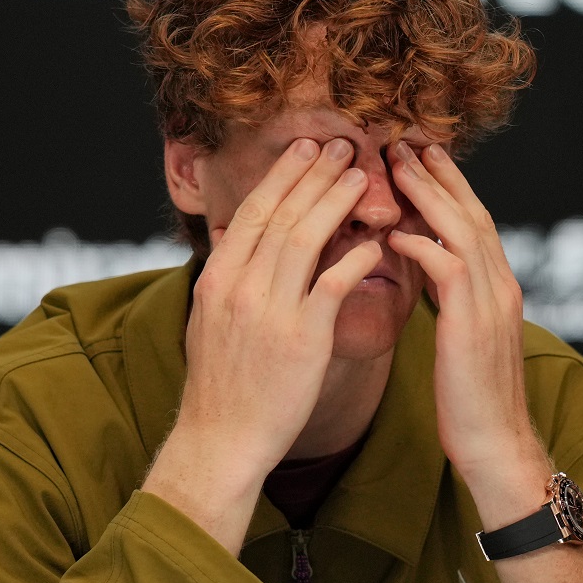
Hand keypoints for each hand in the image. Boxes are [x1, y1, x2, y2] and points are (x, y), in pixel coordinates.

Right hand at [143, 137, 379, 551]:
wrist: (221, 439)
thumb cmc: (221, 382)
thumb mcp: (208, 318)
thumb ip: (226, 272)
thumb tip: (232, 230)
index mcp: (217, 278)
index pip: (253, 211)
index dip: (283, 175)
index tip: (306, 147)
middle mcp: (239, 286)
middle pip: (281, 214)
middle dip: (314, 174)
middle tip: (342, 144)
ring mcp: (269, 311)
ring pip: (305, 239)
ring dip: (336, 201)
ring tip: (362, 176)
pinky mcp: (301, 339)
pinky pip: (333, 285)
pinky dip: (354, 258)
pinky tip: (374, 241)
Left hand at [386, 142, 546, 481]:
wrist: (497, 446)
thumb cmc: (472, 400)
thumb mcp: (463, 339)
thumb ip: (452, 300)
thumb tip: (426, 270)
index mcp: (500, 288)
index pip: (475, 221)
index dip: (449, 187)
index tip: (421, 158)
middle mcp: (502, 286)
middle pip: (473, 213)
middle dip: (440, 175)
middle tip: (408, 142)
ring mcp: (491, 303)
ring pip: (463, 230)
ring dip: (429, 195)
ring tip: (397, 167)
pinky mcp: (472, 324)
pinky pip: (448, 269)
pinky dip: (421, 245)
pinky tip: (393, 233)